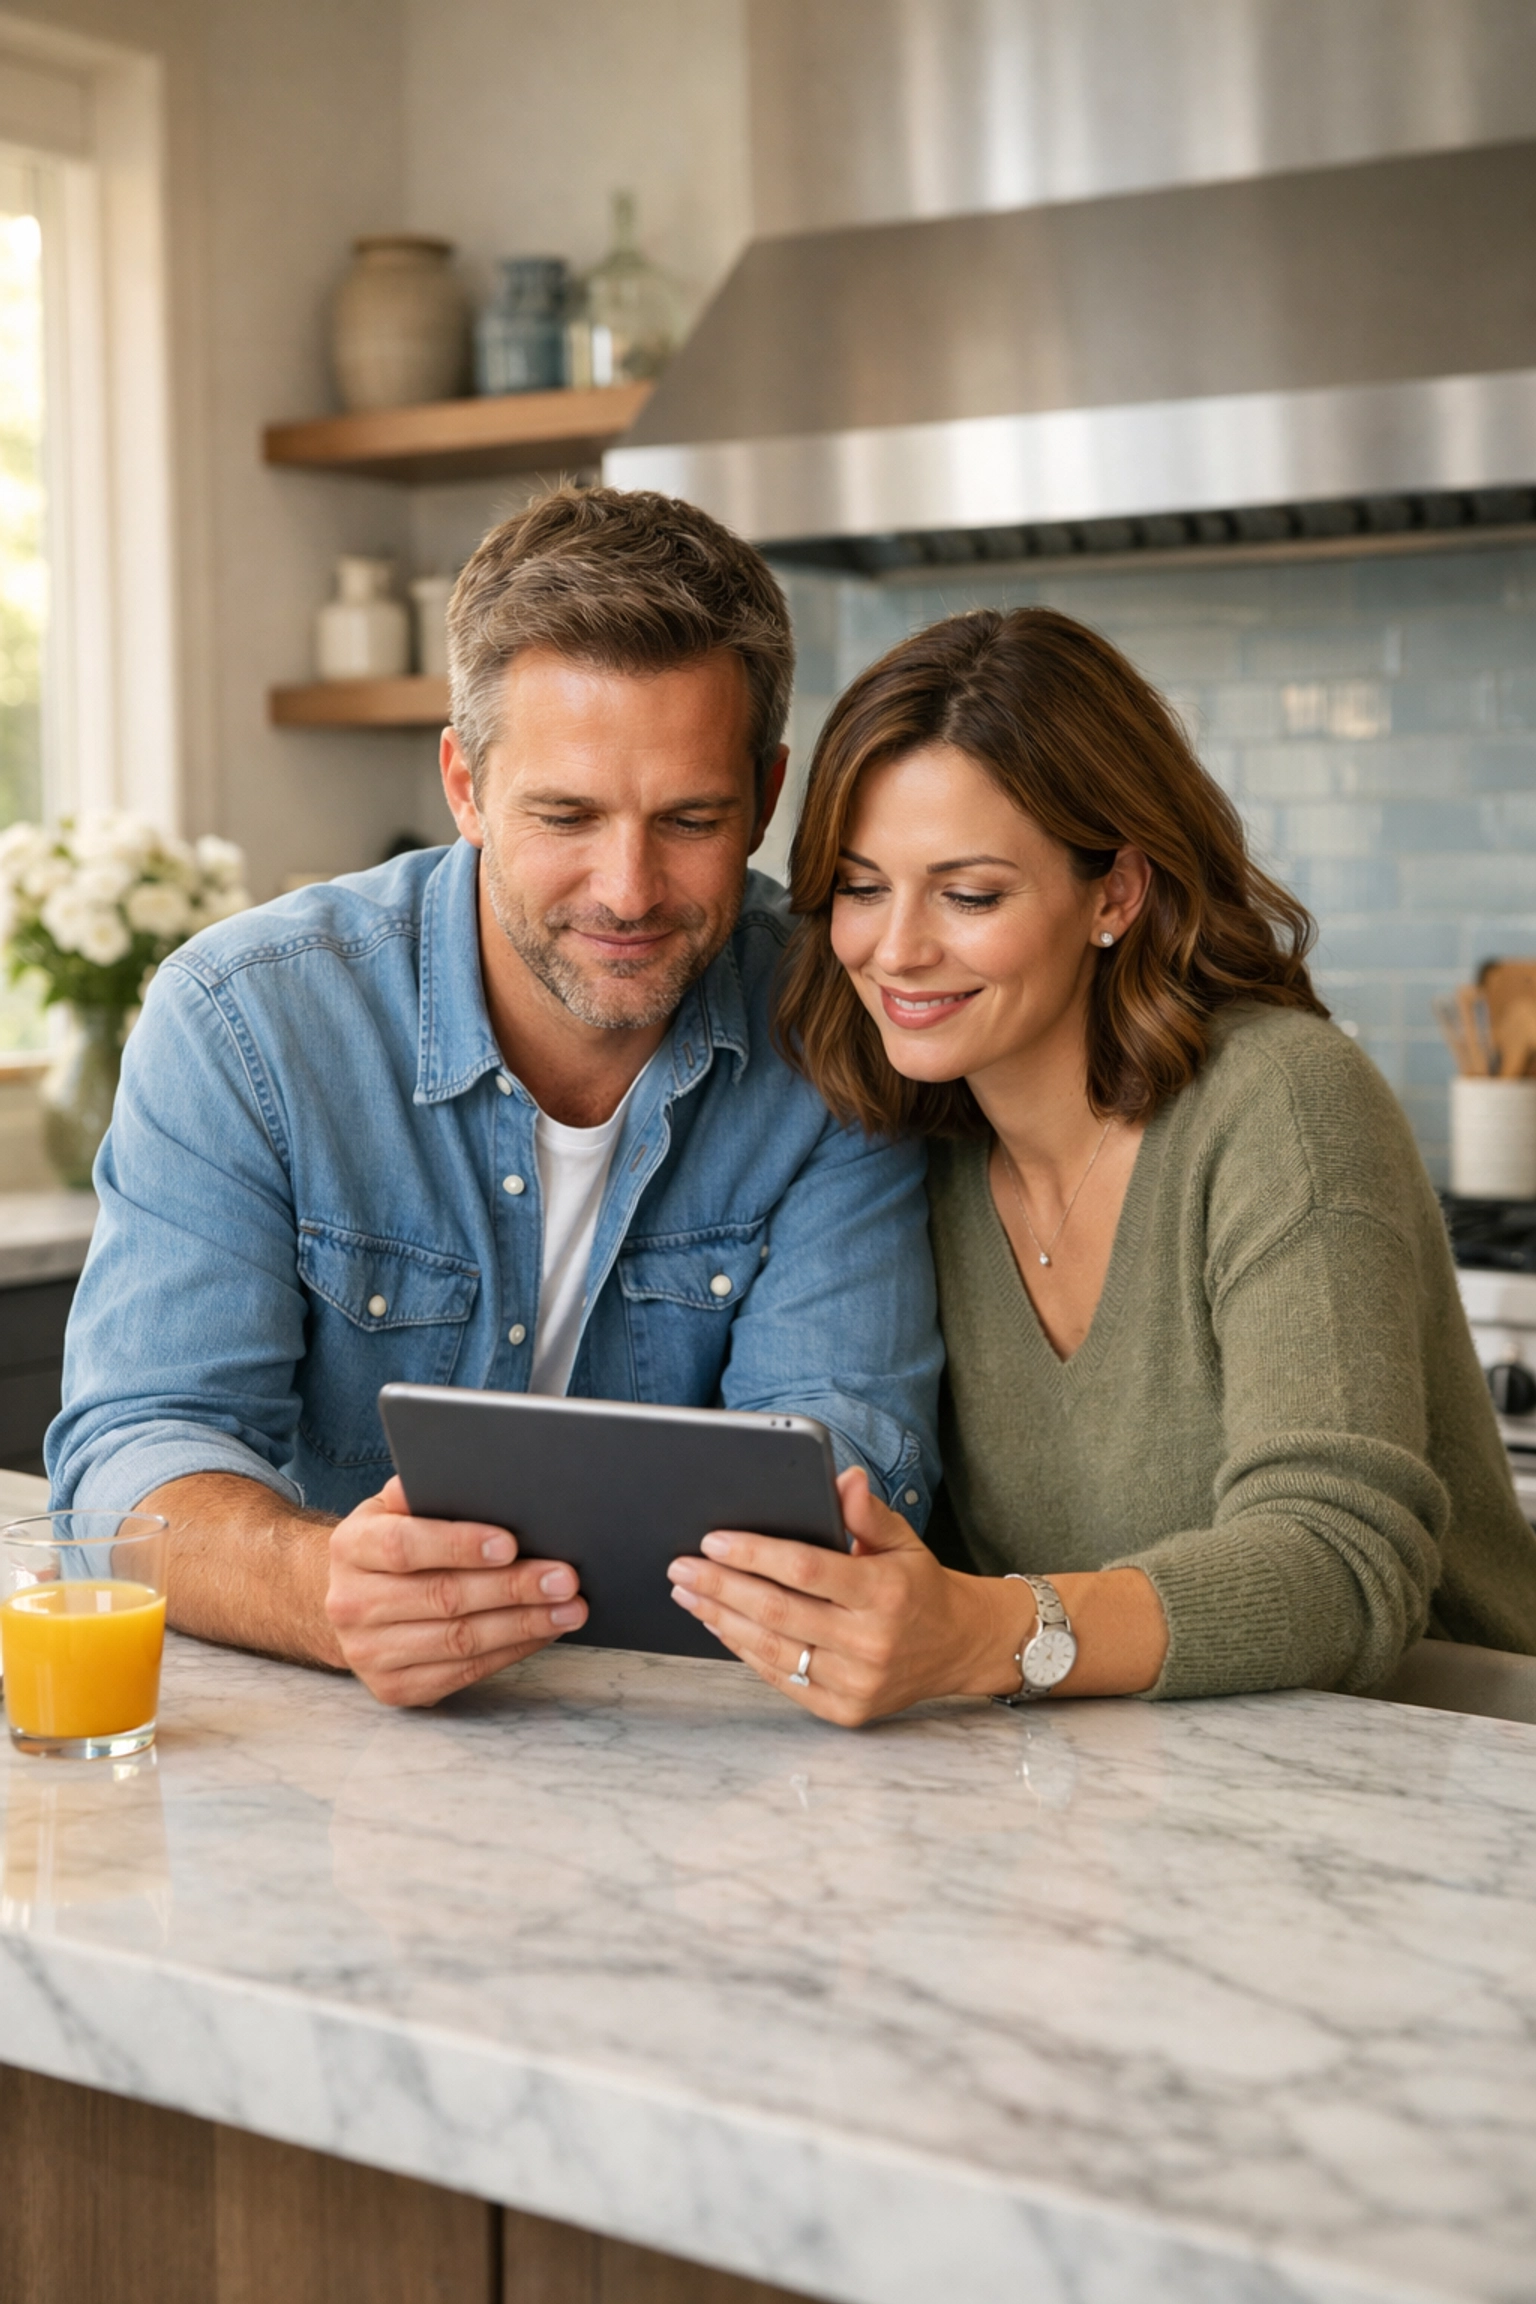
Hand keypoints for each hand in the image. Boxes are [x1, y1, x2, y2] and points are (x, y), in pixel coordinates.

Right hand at [325, 1475, 587, 1707]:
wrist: (353, 1601)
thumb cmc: (392, 1542)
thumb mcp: (395, 1508)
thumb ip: (424, 1492)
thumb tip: (475, 1475)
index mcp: (351, 1546)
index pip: (404, 1546)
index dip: (459, 1545)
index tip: (511, 1543)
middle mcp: (351, 1603)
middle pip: (443, 1597)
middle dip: (512, 1587)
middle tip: (564, 1578)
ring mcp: (368, 1652)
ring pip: (459, 1641)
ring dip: (523, 1625)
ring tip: (570, 1608)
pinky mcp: (393, 1688)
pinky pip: (464, 1672)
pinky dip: (512, 1651)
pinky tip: (543, 1632)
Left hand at [667, 1467, 1028, 1725]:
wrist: (958, 1647)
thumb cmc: (920, 1587)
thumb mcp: (904, 1541)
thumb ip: (868, 1513)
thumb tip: (843, 1479)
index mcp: (884, 1592)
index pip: (806, 1569)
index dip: (755, 1554)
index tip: (714, 1540)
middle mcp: (870, 1641)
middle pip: (778, 1611)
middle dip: (721, 1586)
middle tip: (681, 1566)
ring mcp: (857, 1682)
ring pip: (773, 1649)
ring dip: (721, 1619)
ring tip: (689, 1593)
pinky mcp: (845, 1710)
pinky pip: (782, 1679)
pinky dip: (745, 1651)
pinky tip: (720, 1625)